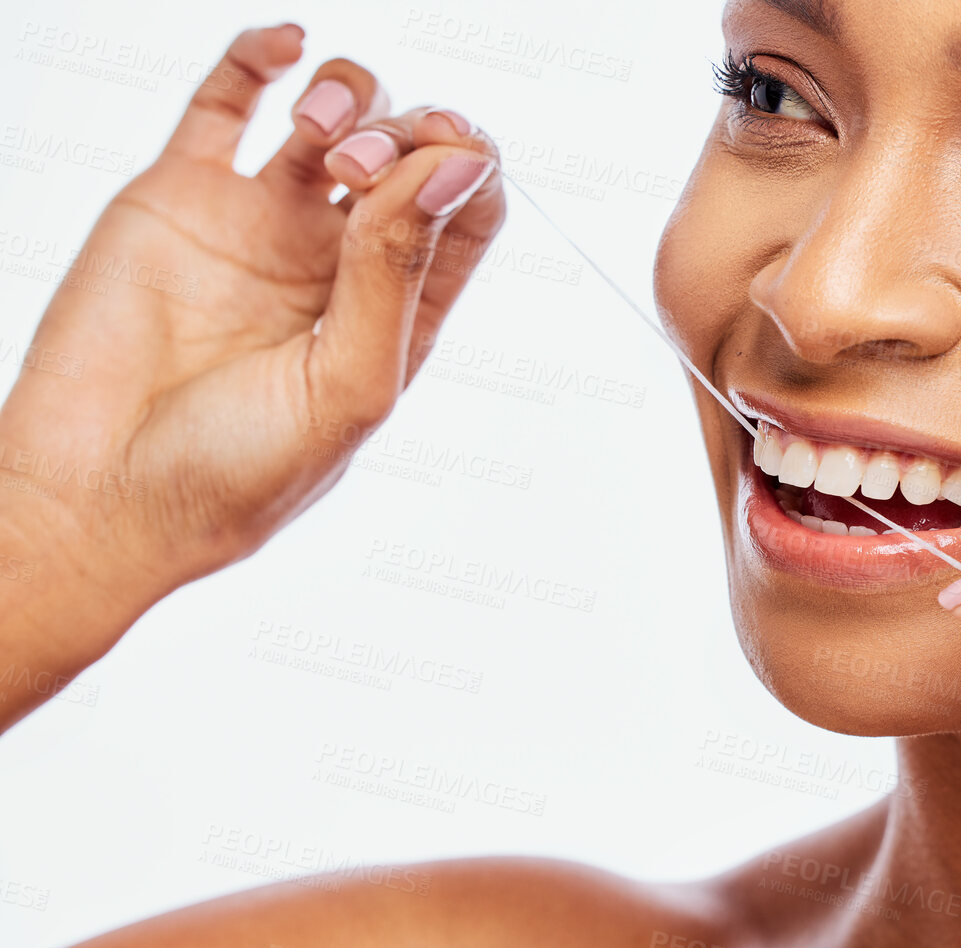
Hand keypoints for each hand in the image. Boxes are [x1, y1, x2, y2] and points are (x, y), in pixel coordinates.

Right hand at [0, 24, 503, 607]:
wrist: (100, 497)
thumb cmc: (235, 475)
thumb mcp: (346, 387)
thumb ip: (397, 275)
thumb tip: (456, 167)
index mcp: (396, 313)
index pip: (466, 210)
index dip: (469, 167)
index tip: (446, 162)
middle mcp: (338, 262)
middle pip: (407, 153)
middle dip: (406, 131)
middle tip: (362, 168)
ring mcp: (262, 223)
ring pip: (333, 117)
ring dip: (351, 96)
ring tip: (323, 136)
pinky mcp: (181, 197)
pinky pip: (230, 103)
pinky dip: (262, 58)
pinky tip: (288, 46)